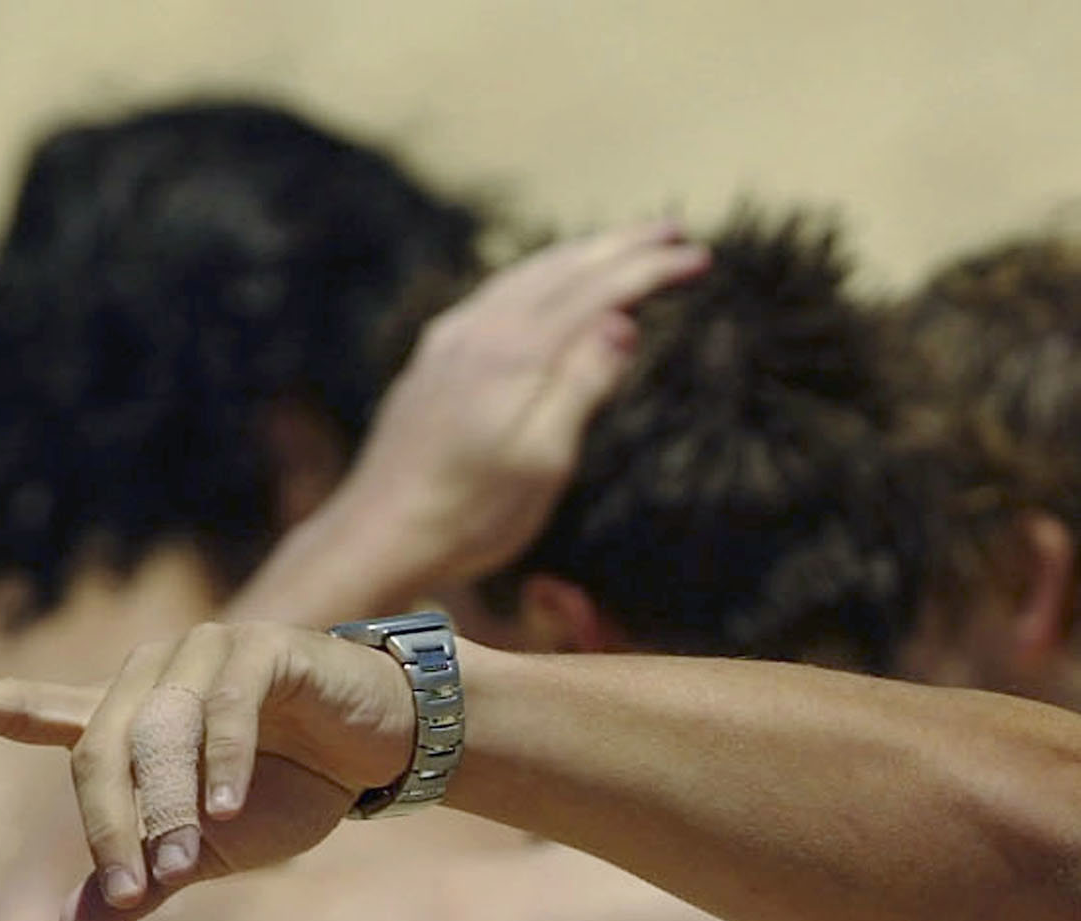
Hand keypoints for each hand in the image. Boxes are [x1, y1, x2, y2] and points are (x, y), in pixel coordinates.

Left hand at [0, 622, 414, 920]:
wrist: (385, 749)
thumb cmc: (295, 790)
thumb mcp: (213, 849)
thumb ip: (146, 879)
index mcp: (131, 717)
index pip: (40, 711)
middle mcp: (153, 675)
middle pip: (99, 751)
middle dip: (112, 827)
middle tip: (133, 893)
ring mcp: (203, 656)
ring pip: (158, 734)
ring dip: (168, 807)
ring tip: (187, 863)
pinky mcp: (260, 651)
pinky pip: (223, 711)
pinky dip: (220, 765)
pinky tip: (227, 811)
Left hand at [274, 222, 709, 594]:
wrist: (381, 531)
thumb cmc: (472, 514)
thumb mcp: (543, 461)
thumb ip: (582, 386)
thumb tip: (622, 322)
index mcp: (515, 354)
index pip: (598, 292)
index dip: (651, 269)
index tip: (698, 257)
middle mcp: (481, 330)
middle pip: (563, 267)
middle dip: (623, 245)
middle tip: (675, 229)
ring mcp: (453, 338)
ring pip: (528, 273)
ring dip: (582, 253)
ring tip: (624, 245)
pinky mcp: (437, 354)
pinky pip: (501, 291)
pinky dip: (542, 273)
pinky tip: (549, 281)